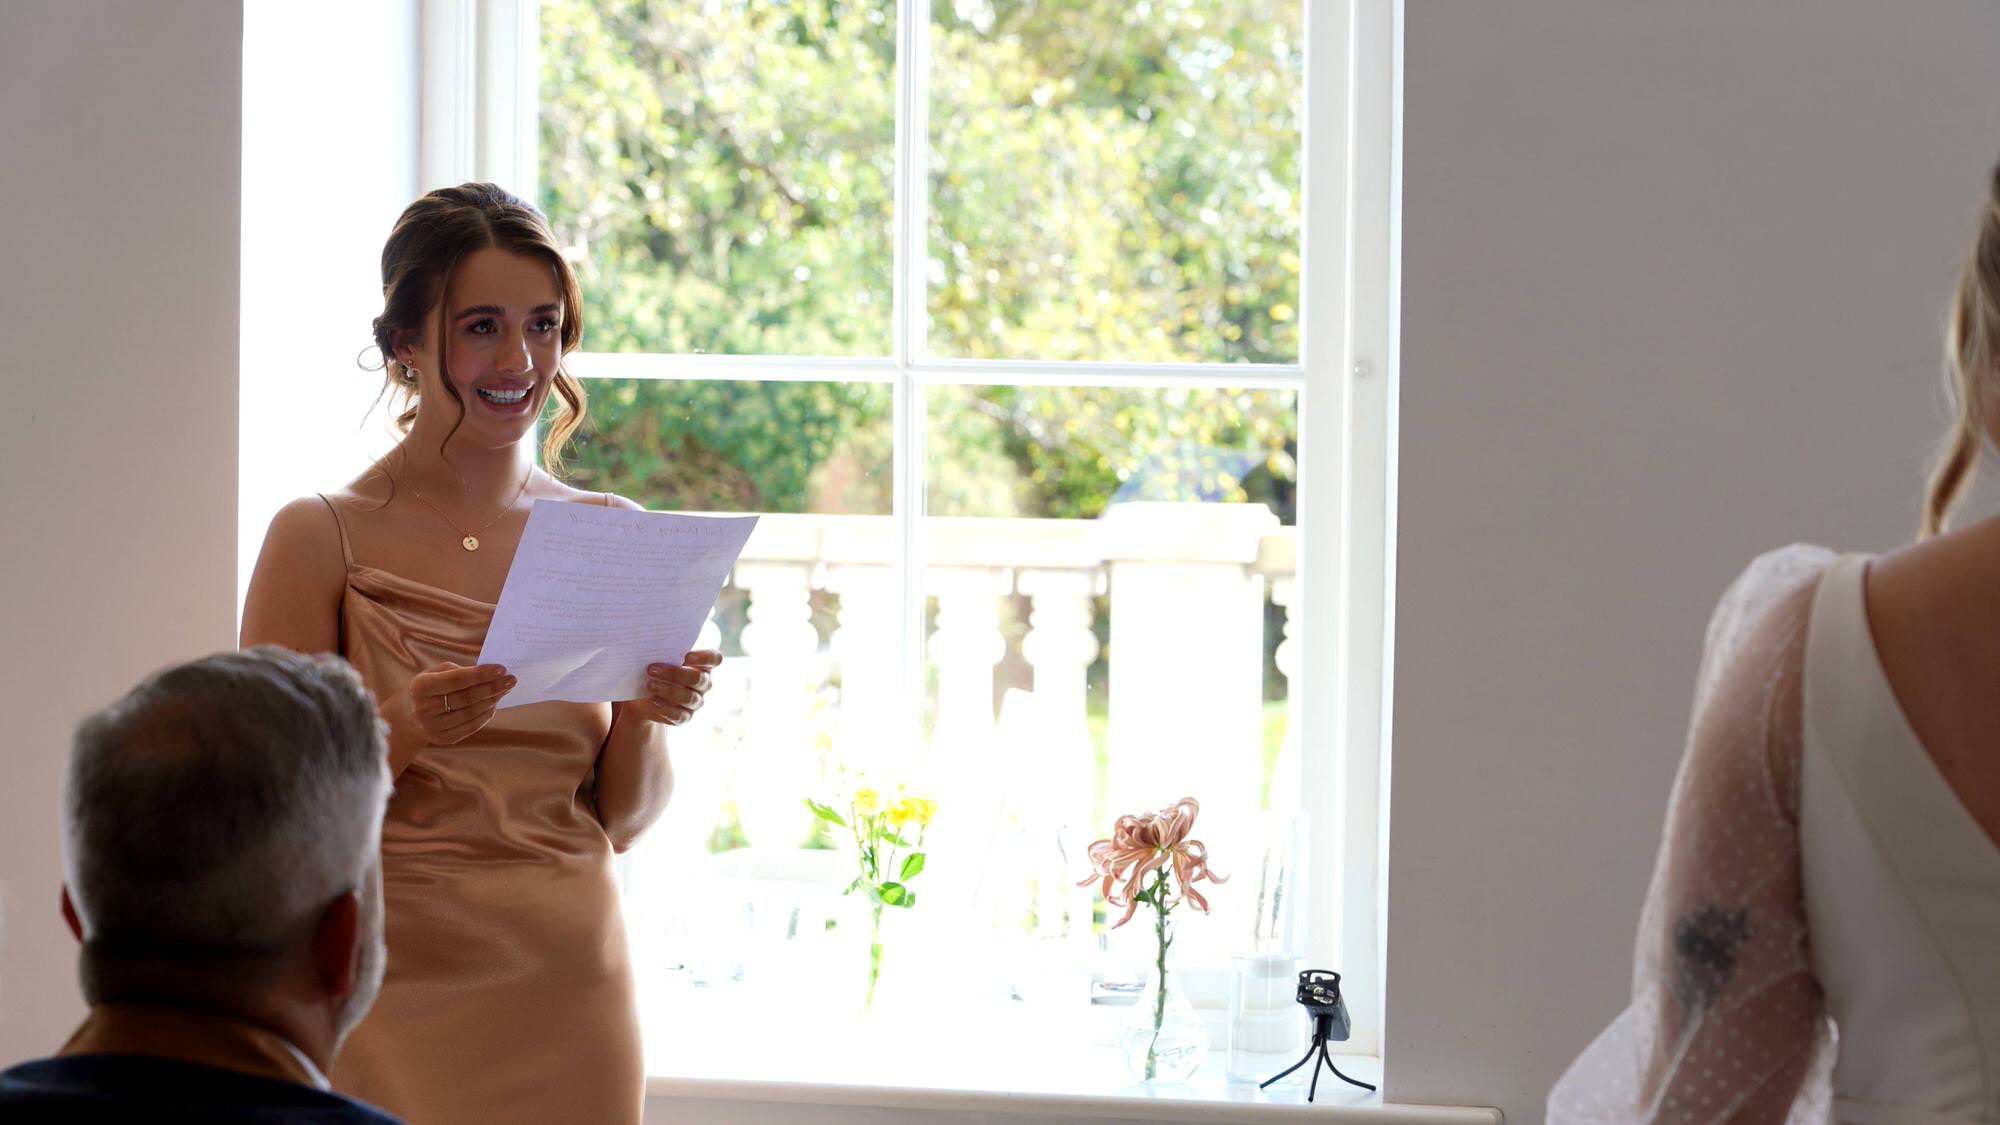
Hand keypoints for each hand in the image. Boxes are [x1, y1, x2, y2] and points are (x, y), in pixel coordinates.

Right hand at [392, 662, 515, 745]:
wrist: (408, 714)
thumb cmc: (430, 687)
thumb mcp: (437, 673)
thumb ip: (461, 672)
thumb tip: (493, 674)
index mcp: (420, 687)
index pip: (456, 680)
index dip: (481, 674)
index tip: (502, 669)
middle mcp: (423, 709)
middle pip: (466, 698)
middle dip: (492, 688)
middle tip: (511, 680)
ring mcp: (431, 727)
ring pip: (470, 713)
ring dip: (492, 701)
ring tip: (504, 690)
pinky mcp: (441, 739)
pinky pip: (470, 727)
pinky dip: (485, 716)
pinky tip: (493, 705)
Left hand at [628, 650, 721, 725]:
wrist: (643, 694)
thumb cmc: (655, 668)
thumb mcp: (658, 657)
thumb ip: (663, 651)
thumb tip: (651, 644)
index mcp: (703, 664)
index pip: (714, 658)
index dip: (703, 657)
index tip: (687, 656)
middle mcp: (703, 682)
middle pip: (697, 678)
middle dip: (675, 673)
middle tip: (652, 669)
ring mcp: (696, 701)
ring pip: (689, 697)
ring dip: (668, 691)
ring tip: (650, 685)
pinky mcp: (685, 716)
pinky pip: (680, 715)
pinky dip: (666, 709)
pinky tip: (654, 702)